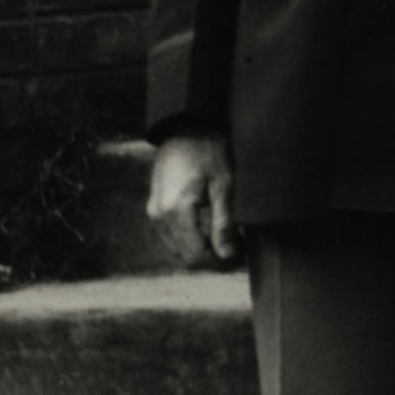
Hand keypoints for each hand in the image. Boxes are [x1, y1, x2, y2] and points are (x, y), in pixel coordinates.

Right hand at [144, 127, 237, 272]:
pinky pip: (172, 236)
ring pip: (177, 248)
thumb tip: (228, 256)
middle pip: (184, 257)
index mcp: (175, 212)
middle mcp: (158, 216)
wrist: (186, 130)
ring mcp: (153, 212)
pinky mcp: (154, 207)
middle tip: (239, 248)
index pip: (195, 257)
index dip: (219, 264)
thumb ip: (224, 224)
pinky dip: (191, 239)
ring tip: (228, 238)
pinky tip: (210, 229)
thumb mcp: (224, 187)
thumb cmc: (209, 154)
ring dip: (201, 250)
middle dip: (212, 259)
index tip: (241, 257)